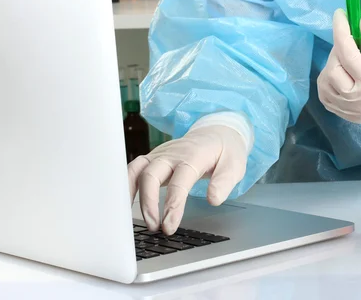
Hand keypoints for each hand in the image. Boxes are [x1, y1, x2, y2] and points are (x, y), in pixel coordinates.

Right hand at [127, 125, 247, 234]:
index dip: (173, 203)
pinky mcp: (153, 159)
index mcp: (194, 155)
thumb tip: (214, 199)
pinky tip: (125, 205)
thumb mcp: (235, 165)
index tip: (169, 225)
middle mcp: (173, 153)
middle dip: (148, 202)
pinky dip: (126, 186)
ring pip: (137, 170)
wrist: (216, 133)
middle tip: (154, 226)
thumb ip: (224, 182)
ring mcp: (160, 155)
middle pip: (151, 174)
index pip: (180, 179)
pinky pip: (133, 170)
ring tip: (134, 220)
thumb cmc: (225, 151)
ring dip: (132, 195)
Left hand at [317, 9, 360, 124]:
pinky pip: (325, 95)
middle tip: (350, 41)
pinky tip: (342, 72)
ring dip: (331, 64)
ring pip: (325, 82)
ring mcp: (349, 111)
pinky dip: (328, 79)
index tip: (340, 14)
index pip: (349, 56)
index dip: (341, 32)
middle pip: (333, 70)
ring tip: (348, 58)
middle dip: (338, 49)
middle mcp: (358, 102)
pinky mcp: (345, 116)